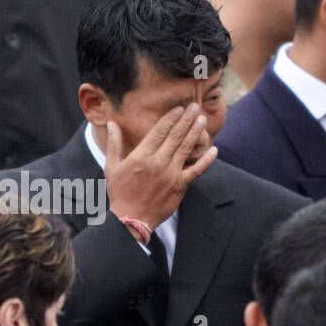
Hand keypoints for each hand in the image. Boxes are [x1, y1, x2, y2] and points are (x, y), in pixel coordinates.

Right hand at [104, 104, 217, 233]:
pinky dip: (206, 160)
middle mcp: (158, 163)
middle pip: (175, 136)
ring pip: (186, 148)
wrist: (131, 219)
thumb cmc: (120, 193)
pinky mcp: (180, 186)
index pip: (159, 131)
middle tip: (194, 106)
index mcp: (141, 156)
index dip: (170, 118)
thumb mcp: (112, 167)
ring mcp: (171, 174)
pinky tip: (214, 150)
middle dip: (186, 119)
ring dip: (195, 132)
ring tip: (202, 119)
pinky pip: (196, 170)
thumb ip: (114, 144)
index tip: (179, 108)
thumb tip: (112, 124)